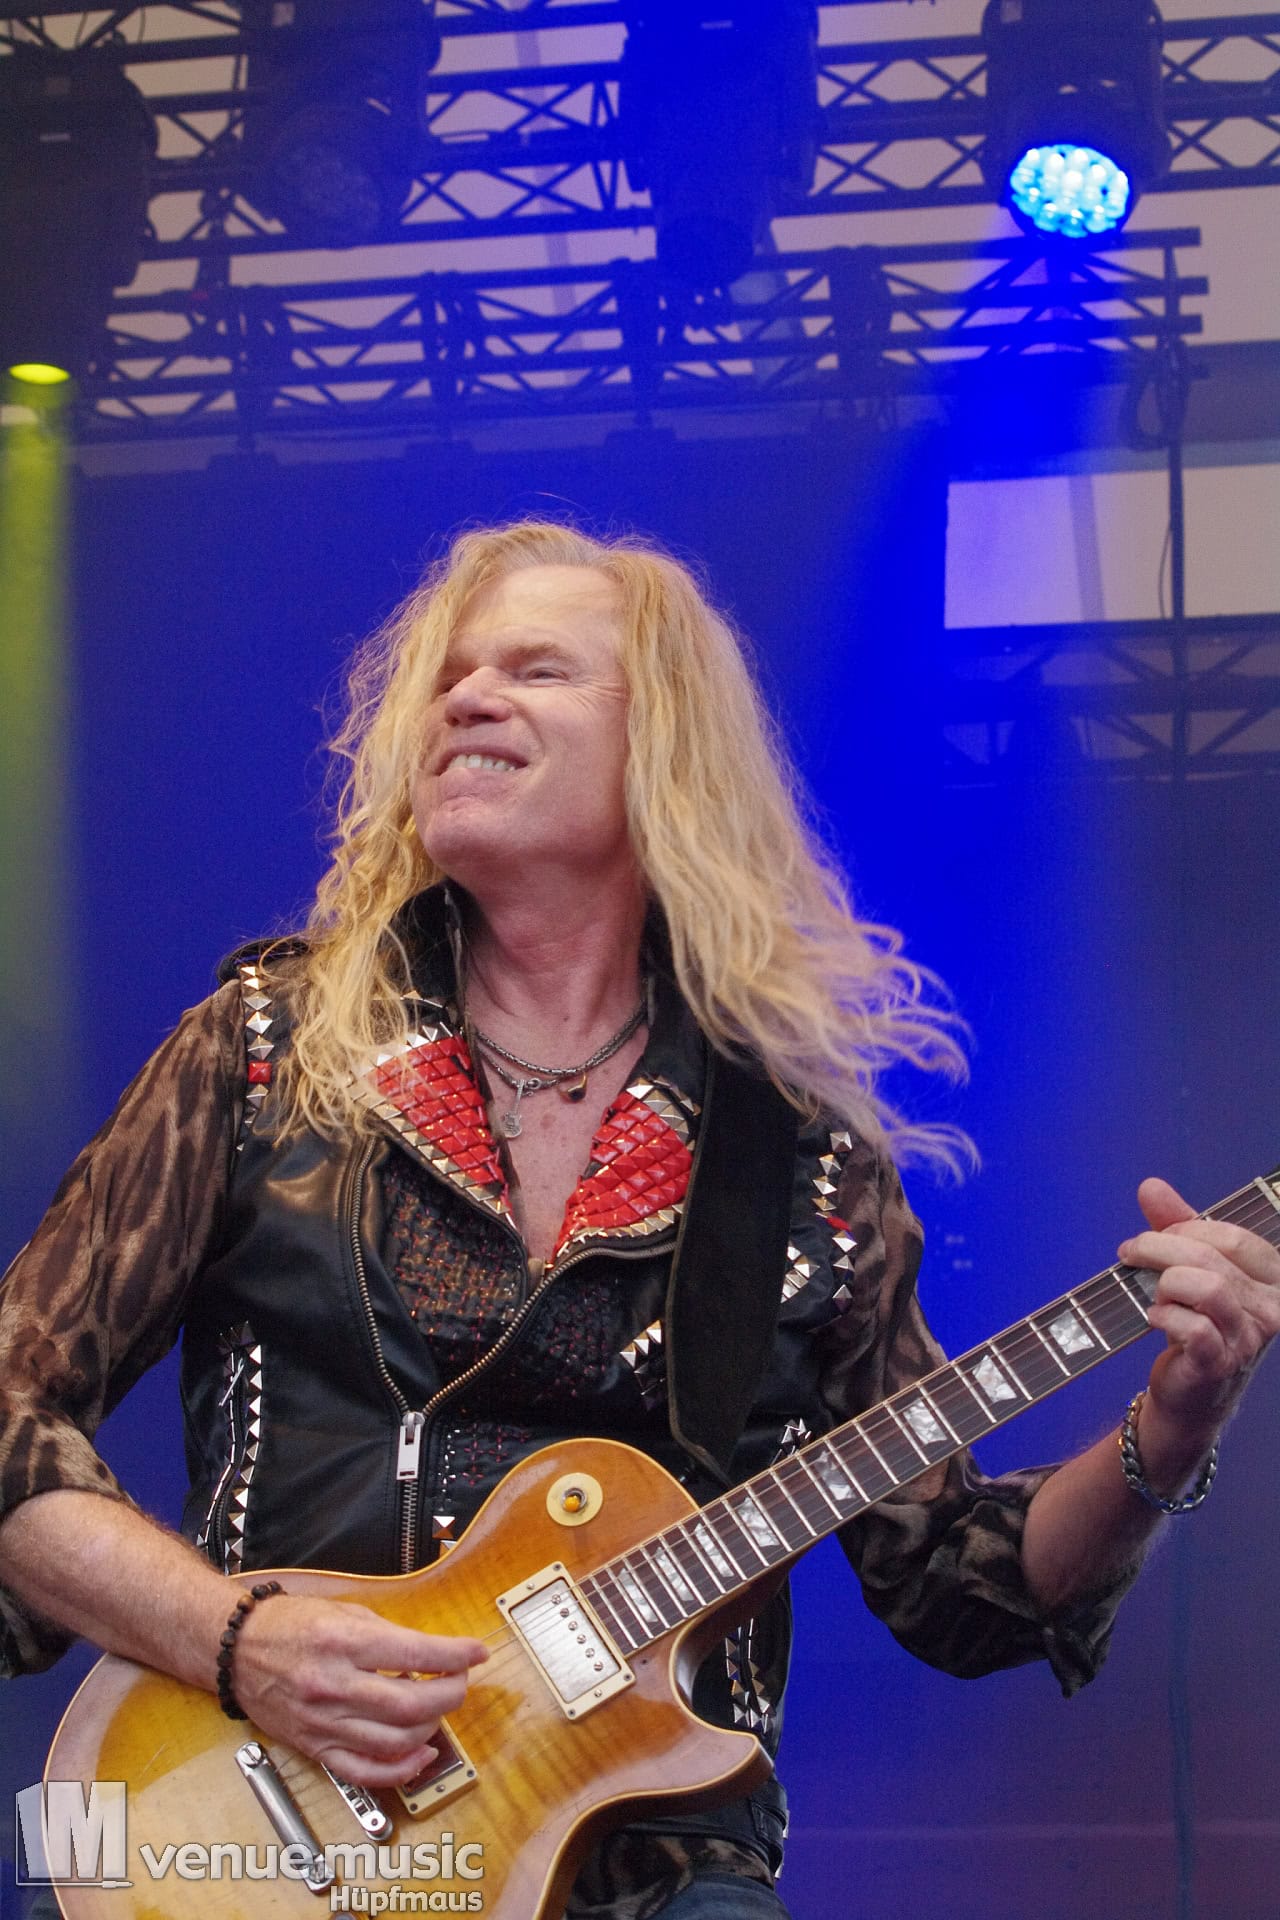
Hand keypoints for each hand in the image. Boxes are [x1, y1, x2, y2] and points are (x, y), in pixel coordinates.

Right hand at [231, 1595, 488, 1786]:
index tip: (477, 1653)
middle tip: (460, 1682)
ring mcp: (324, 1721)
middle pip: (411, 1705)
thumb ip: (389, 1636)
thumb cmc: (291, 1625)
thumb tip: (433, 1658)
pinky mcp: (316, 1747)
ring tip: (438, 1709)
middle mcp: (334, 1685)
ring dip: (431, 1727)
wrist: (237, 1650)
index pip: (415, 1654)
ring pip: (395, 1741)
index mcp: (343, 1642)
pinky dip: (400, 1769)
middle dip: (450, 1695)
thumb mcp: (345, 1613)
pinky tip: (420, 1754)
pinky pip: (365, 1771)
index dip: (455, 1655)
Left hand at [1118, 1177, 1279, 1462]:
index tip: (1152, 1236)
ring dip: (1165, 1284)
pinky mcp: (1220, 1364)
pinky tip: (1154, 1318)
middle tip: (1132, 1253)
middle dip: (1160, 1247)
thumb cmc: (1196, 1322)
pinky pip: (1192, 1327)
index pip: (1231, 1237)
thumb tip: (1150, 1185)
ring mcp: (1249, 1339)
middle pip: (1212, 1257)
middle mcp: (1271, 1308)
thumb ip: (1175, 1224)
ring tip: (1155, 1294)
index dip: (1184, 1229)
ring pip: (1205, 1287)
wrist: (1191, 1392)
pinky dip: (1163, 1316)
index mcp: (1272, 1278)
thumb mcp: (1190, 1266)